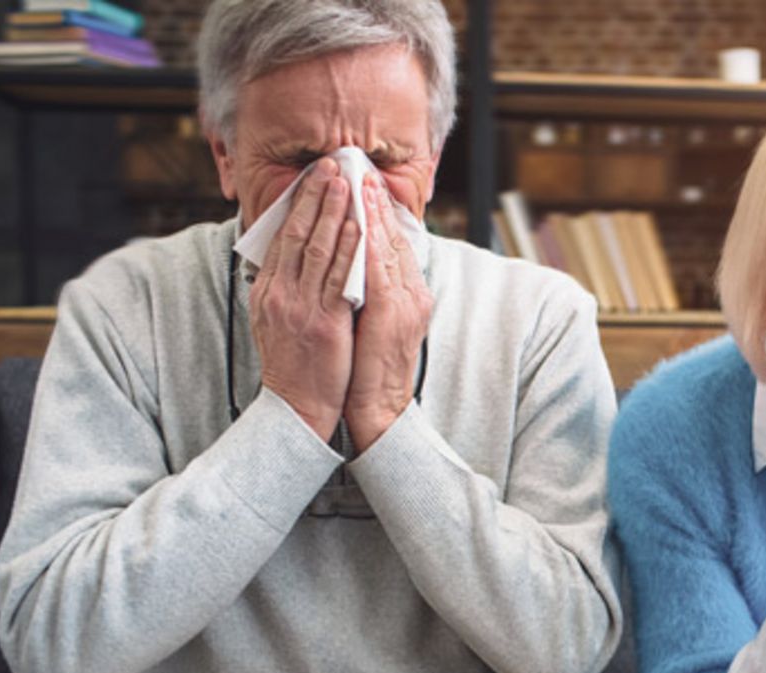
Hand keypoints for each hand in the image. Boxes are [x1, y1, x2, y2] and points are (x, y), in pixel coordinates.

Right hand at [250, 158, 359, 440]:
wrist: (296, 409)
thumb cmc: (294, 367)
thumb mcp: (276, 322)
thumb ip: (284, 289)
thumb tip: (291, 261)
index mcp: (268, 292)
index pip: (284, 238)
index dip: (299, 204)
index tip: (314, 178)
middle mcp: (280, 294)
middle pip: (298, 234)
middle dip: (315, 196)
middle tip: (330, 164)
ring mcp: (300, 307)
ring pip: (318, 249)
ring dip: (334, 211)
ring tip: (345, 181)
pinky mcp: (323, 323)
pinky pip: (338, 278)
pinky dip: (349, 247)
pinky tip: (359, 226)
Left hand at [343, 174, 432, 452]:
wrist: (378, 410)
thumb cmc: (369, 369)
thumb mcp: (374, 322)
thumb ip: (369, 291)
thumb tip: (352, 263)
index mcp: (409, 294)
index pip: (393, 243)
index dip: (379, 212)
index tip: (363, 183)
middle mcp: (413, 294)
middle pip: (394, 238)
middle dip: (376, 202)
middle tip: (358, 170)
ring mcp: (406, 303)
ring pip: (388, 248)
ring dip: (372, 213)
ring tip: (357, 183)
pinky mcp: (393, 315)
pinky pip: (380, 270)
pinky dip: (368, 243)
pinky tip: (357, 222)